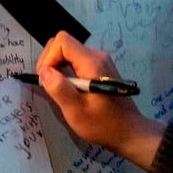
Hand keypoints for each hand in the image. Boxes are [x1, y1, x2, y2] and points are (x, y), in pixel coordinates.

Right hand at [35, 31, 164, 168]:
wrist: (129, 132)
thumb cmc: (102, 124)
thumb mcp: (76, 111)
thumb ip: (59, 89)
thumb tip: (44, 71)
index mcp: (91, 62)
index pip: (62, 41)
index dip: (49, 57)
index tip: (46, 78)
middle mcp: (96, 56)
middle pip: (64, 43)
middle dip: (50, 60)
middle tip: (48, 83)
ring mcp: (99, 61)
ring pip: (69, 51)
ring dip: (57, 66)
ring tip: (56, 87)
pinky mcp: (100, 68)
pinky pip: (76, 60)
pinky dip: (66, 69)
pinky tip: (67, 87)